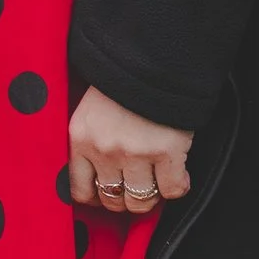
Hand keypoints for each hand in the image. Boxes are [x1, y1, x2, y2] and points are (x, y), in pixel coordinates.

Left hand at [67, 85, 192, 216]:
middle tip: (136, 189)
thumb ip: (89, 141)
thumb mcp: (91, 111)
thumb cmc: (123, 82)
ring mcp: (135, 153)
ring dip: (150, 198)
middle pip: (112, 200)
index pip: (79, 190)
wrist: (153, 56)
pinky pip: (172, 190)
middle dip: (125, 200)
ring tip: (156, 184)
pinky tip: (179, 175)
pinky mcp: (166, 151)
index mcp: (80, 139)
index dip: (96, 199)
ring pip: (141, 201)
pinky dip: (178, 187)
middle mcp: (104, 150)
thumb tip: (95, 177)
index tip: (107, 195)